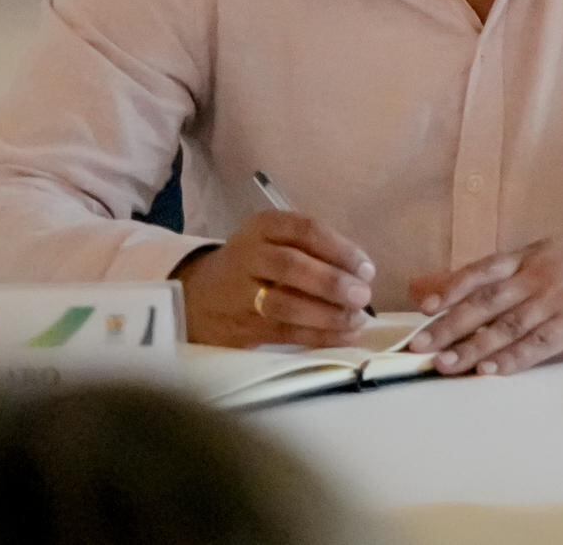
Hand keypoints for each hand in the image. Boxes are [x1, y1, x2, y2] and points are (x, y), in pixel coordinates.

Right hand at [179, 211, 374, 347]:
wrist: (196, 296)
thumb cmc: (255, 264)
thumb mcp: (275, 240)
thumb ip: (313, 249)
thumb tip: (362, 273)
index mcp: (263, 226)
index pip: (305, 230)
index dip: (340, 249)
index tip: (367, 268)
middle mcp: (248, 256)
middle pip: (292, 266)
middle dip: (333, 282)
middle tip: (363, 295)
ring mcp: (240, 294)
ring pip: (285, 304)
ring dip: (327, 314)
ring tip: (355, 319)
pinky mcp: (240, 327)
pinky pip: (284, 333)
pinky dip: (318, 336)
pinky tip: (344, 337)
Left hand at [405, 240, 562, 375]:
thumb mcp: (534, 259)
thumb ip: (484, 276)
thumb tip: (425, 288)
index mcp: (525, 258)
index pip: (482, 271)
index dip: (452, 288)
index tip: (425, 308)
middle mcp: (538, 277)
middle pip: (488, 302)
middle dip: (451, 325)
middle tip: (421, 347)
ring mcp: (557, 301)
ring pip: (509, 326)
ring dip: (475, 347)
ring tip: (447, 364)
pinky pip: (539, 344)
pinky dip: (513, 358)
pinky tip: (491, 370)